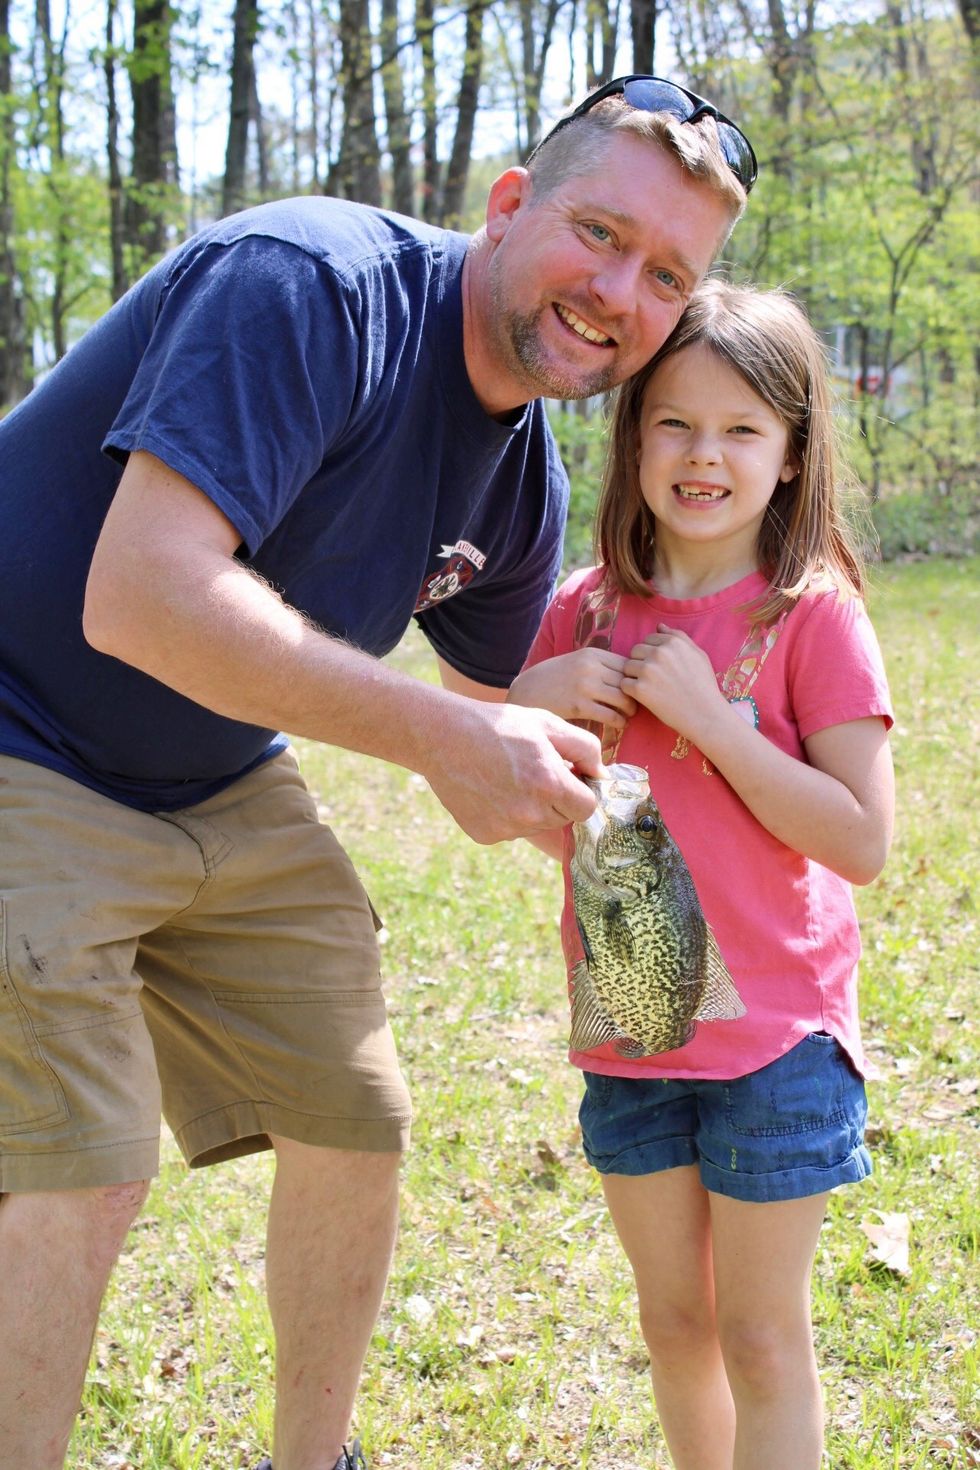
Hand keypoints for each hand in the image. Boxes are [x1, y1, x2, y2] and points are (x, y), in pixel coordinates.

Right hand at [422, 699, 601, 844]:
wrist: (442, 736)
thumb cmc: (497, 725)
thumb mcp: (546, 724)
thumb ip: (584, 748)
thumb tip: (601, 774)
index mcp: (550, 785)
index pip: (587, 807)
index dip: (580, 790)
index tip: (567, 775)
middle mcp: (530, 814)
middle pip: (562, 818)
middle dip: (557, 798)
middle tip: (534, 771)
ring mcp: (506, 829)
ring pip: (536, 825)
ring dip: (532, 808)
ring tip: (509, 777)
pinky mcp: (485, 835)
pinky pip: (510, 830)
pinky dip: (506, 815)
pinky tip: (491, 789)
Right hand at [507, 649, 636, 729]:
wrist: (527, 691)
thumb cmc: (555, 678)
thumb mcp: (577, 662)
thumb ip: (600, 665)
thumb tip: (630, 676)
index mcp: (592, 654)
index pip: (627, 665)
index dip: (636, 679)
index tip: (637, 689)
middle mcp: (590, 667)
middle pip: (627, 682)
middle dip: (637, 695)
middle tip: (637, 705)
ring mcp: (585, 686)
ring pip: (622, 699)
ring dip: (630, 710)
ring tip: (628, 715)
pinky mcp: (579, 706)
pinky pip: (610, 715)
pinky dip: (619, 721)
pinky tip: (619, 724)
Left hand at [622, 624, 726, 741]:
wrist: (704, 713)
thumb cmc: (703, 684)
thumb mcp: (698, 654)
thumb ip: (678, 637)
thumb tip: (659, 626)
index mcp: (672, 642)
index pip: (648, 640)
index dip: (652, 653)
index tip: (662, 667)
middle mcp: (659, 653)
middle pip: (635, 651)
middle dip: (641, 662)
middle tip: (655, 679)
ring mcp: (648, 670)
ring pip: (627, 666)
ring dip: (634, 676)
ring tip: (651, 687)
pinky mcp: (640, 689)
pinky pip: (624, 684)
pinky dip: (631, 691)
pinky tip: (645, 697)